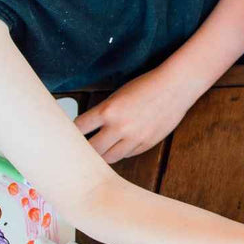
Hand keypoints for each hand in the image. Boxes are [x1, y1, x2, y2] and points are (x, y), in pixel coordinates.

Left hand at [75, 66, 198, 163]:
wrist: (175, 87)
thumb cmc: (146, 86)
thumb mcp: (118, 95)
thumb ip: (103, 113)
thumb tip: (87, 129)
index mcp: (108, 111)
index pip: (79, 129)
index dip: (72, 133)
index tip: (69, 135)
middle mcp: (119, 127)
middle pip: (92, 150)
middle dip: (86, 149)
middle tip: (82, 148)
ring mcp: (135, 138)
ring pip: (110, 158)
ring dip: (103, 154)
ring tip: (101, 149)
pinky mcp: (147, 144)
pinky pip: (128, 154)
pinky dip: (121, 151)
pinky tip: (121, 144)